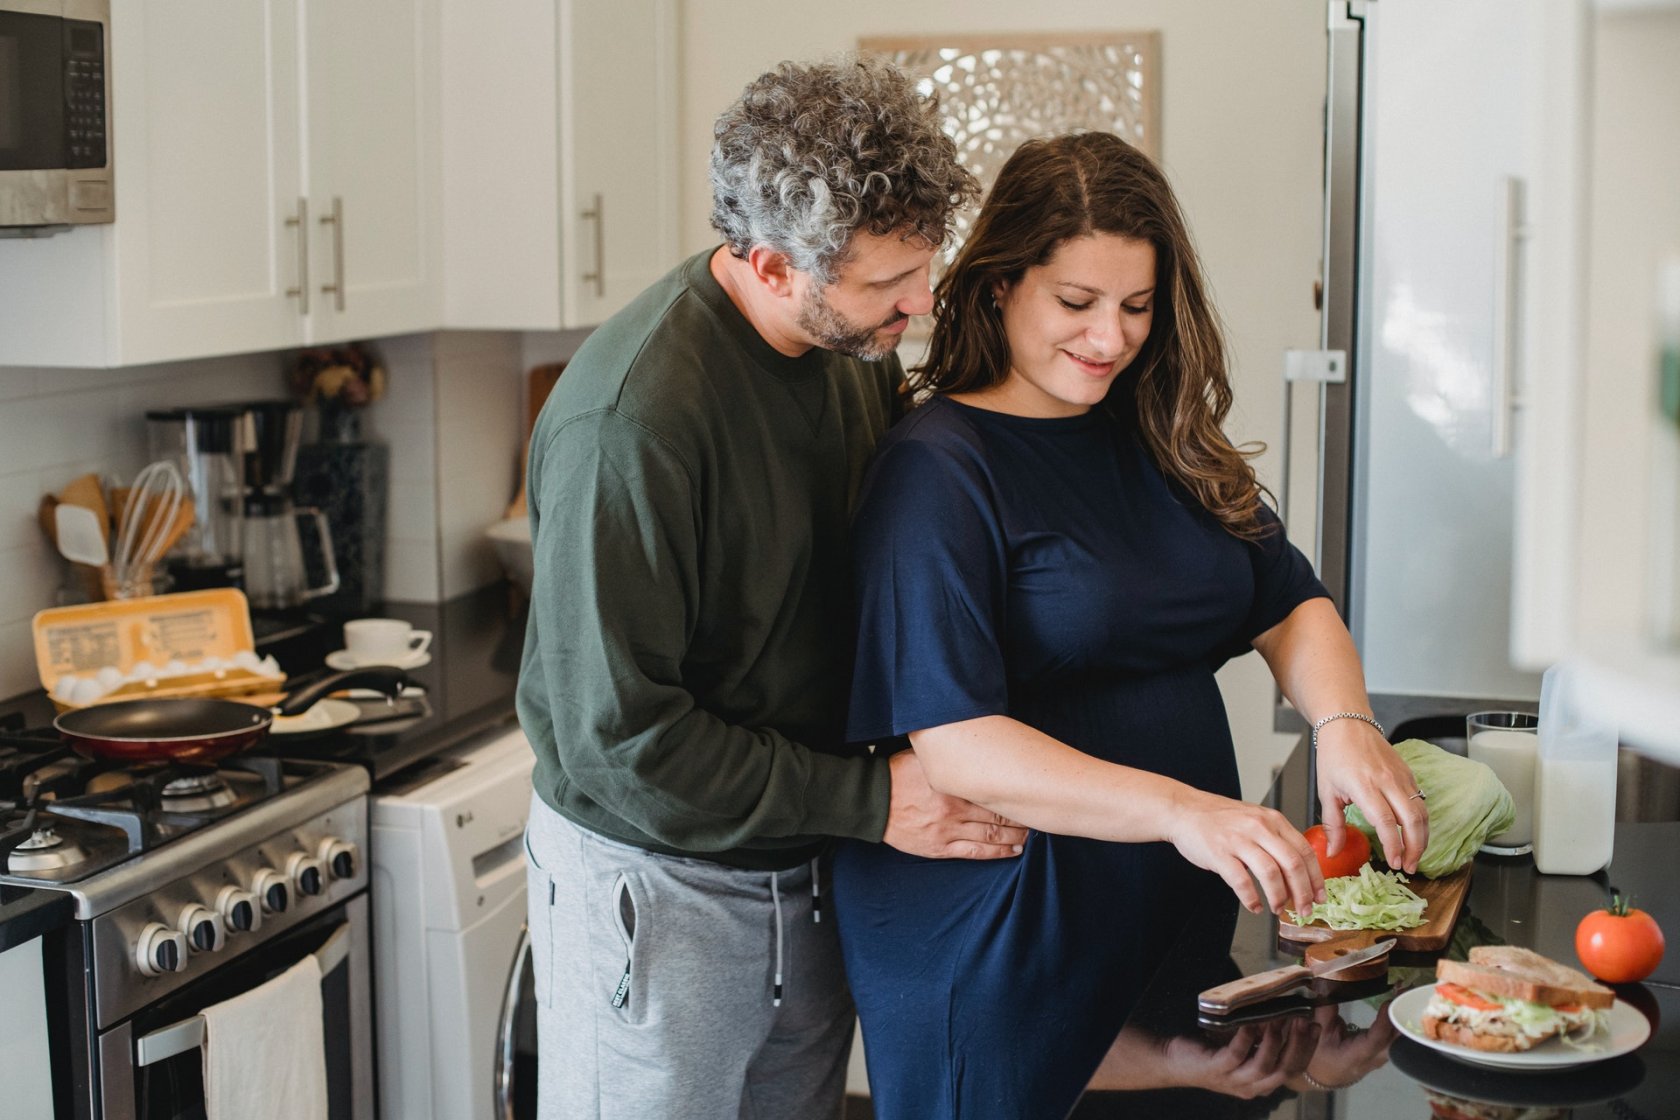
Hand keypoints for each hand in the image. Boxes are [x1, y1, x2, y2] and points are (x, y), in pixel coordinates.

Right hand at [882, 749, 1026, 858]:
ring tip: (1031, 833)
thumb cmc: (896, 775)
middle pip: (998, 814)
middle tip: (1038, 814)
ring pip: (991, 835)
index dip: (1016, 792)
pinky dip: (997, 852)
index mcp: (953, 784)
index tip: (1032, 791)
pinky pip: (975, 853)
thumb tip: (969, 738)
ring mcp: (949, 831)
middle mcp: (956, 809)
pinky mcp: (940, 847)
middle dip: (1021, 816)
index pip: (996, 789)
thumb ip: (948, 753)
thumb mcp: (924, 756)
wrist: (872, 802)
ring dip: (1015, 836)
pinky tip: (1013, 850)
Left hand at [1160, 1016, 1319, 1098]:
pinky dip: (1245, 1038)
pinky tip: (1250, 1023)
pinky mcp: (1216, 1069)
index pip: (1293, 1070)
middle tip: (1303, 1021)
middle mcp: (1252, 1086)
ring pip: (1263, 1066)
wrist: (1176, 1061)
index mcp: (1262, 1082)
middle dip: (1297, 1045)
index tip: (1315, 1026)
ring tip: (1279, 1020)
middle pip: (1284, 1071)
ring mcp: (1233, 1079)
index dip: (1307, 1050)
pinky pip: (1236, 1055)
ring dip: (1274, 1041)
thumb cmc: (1213, 1051)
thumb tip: (1286, 1013)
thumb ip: (1264, 1039)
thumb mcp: (1244, 1047)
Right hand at [1166, 792, 1323, 915]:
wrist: (1183, 810)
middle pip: (1292, 864)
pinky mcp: (1219, 853)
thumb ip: (1275, 838)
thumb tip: (1298, 870)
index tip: (1319, 895)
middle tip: (1303, 909)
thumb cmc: (1218, 818)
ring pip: (1270, 874)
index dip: (1316, 878)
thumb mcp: (1255, 819)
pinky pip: (1241, 881)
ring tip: (1277, 908)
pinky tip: (1254, 905)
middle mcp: (1258, 827)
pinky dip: (1251, 898)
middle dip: (1303, 893)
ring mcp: (1238, 840)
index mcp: (1272, 820)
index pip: (1305, 851)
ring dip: (1278, 897)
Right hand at [1295, 1001, 1397, 1090]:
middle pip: (1396, 1041)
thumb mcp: (1318, 1032)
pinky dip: (1402, 1023)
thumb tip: (1328, 985)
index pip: (1376, 1040)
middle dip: (1403, 1018)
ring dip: (1405, 1018)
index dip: (1384, 1022)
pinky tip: (1403, 1006)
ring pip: (1400, 1041)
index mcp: (1355, 1056)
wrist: (1325, 1075)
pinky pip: (1398, 1040)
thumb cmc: (1319, 1054)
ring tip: (1405, 995)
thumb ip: (1326, 1010)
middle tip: (1405, 993)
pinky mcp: (1384, 1053)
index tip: (1388, 1002)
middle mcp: (1373, 1059)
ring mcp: (1381, 1057)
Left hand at [1314, 720, 1428, 872]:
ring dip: (1422, 838)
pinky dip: (1421, 822)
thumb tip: (1333, 852)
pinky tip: (1414, 836)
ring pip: (1422, 812)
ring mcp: (1401, 776)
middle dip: (1415, 848)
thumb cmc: (1334, 756)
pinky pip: (1421, 802)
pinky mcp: (1409, 774)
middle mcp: (1387, 781)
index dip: (1393, 845)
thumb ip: (1332, 825)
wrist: (1347, 725)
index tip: (1394, 863)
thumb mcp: (1326, 792)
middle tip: (1408, 867)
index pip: (1386, 821)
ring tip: (1413, 857)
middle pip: (1412, 819)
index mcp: (1364, 785)